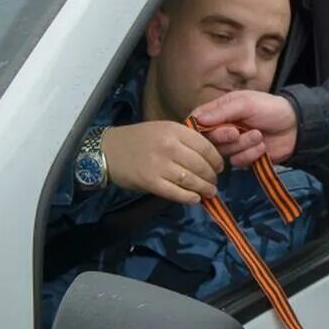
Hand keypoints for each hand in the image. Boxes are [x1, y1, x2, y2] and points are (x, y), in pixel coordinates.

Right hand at [102, 121, 222, 203]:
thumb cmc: (139, 139)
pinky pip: (175, 192)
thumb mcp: (164, 130)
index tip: (219, 166)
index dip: (216, 159)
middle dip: (211, 176)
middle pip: (200, 165)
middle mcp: (169, 146)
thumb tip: (210, 155)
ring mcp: (159, 165)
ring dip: (204, 189)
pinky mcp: (150, 182)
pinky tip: (195, 199)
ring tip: (209, 192)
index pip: (205, 146)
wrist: (109, 150)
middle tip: (214, 182)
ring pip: (191, 180)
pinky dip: (188, 198)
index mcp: (175, 130)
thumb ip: (185, 140)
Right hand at [192, 91, 297, 166]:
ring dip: (242, 145)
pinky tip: (262, 147)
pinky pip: (237, 162)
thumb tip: (197, 119)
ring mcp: (233, 145)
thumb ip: (222, 111)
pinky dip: (250, 155)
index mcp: (220, 111)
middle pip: (208, 140)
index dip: (197, 128)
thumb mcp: (246, 103)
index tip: (204, 131)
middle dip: (222, 137)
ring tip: (258, 135)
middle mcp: (223, 128)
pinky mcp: (244, 158)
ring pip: (223, 152)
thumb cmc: (270, 108)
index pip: (198, 120)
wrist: (295, 127)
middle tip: (236, 132)